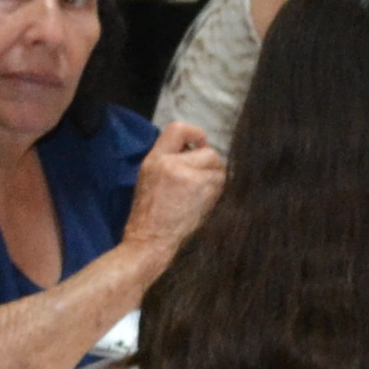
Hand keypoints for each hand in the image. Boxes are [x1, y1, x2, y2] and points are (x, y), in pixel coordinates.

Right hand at [121, 121, 223, 253]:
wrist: (150, 240)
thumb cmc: (148, 213)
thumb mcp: (148, 177)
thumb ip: (168, 159)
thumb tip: (194, 149)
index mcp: (156, 159)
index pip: (178, 129)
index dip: (195, 134)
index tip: (199, 144)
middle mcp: (173, 164)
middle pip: (208, 152)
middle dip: (208, 165)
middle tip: (199, 180)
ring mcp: (191, 178)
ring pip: (218, 168)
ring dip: (214, 179)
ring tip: (199, 193)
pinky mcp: (204, 194)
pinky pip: (220, 184)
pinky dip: (216, 191)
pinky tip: (202, 202)